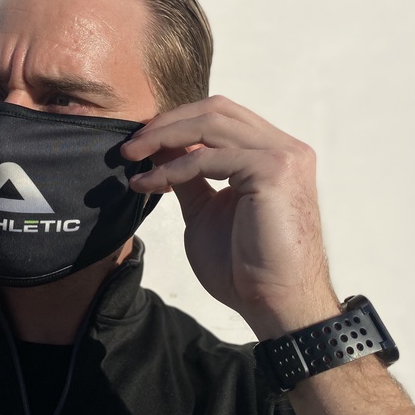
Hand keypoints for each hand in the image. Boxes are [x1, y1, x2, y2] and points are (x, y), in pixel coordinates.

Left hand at [122, 95, 338, 337]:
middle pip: (216, 110)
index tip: (140, 144)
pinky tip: (149, 184)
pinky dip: (172, 169)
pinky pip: (208, 158)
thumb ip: (188, 176)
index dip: (177, 123)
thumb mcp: (205, 210)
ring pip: (211, 124)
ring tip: (131, 156)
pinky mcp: (273, 170)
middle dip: (167, 122)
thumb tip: (159, 147)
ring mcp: (283, 156)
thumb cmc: (244, 268)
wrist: (273, 304)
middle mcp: (284, 148)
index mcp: (272, 153)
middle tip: (130, 145)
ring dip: (164, 137)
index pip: (221, 117)